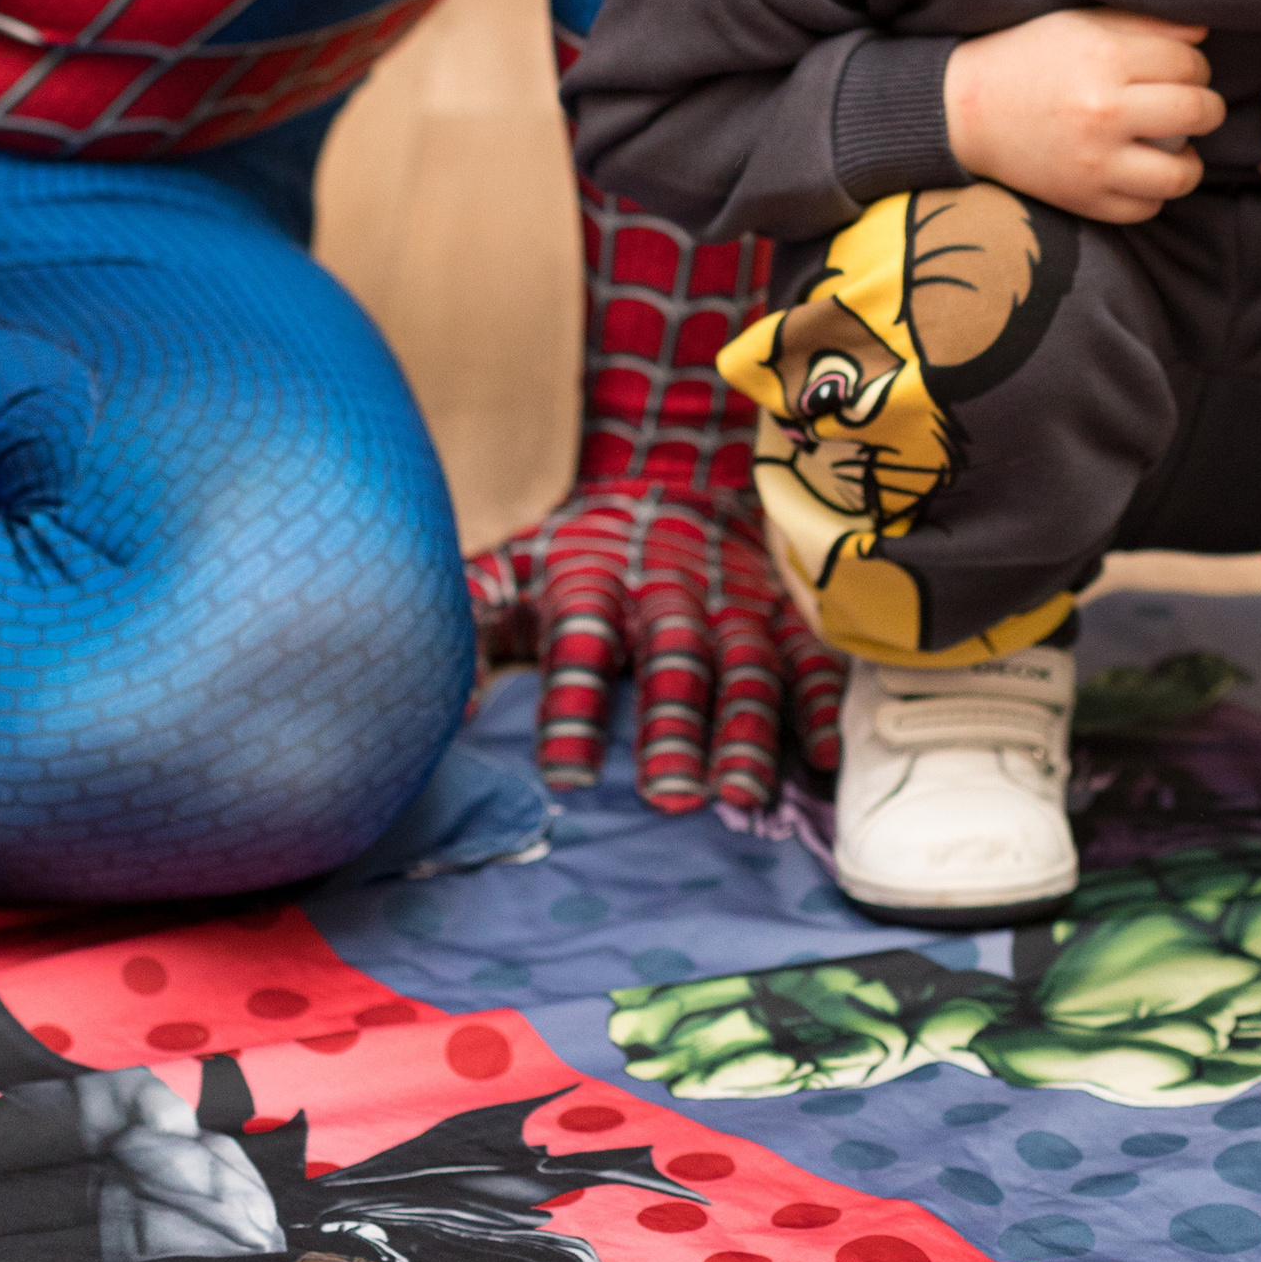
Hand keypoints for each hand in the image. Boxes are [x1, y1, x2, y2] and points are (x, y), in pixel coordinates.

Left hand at [468, 481, 839, 810]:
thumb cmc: (580, 550)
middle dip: (672, 728)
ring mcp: (733, 600)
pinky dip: (820, 704)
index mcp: (594, 583)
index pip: (580, 646)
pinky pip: (809, 657)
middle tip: (670, 796)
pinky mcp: (782, 612)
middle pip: (672, 660)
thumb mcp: (514, 568)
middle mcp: (669, 593)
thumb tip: (434, 706)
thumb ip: (469, 622)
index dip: (572, 707)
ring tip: (741, 794)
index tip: (566, 775)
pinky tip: (826, 757)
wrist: (670, 465)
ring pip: (744, 665)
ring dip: (745, 731)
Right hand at [943, 7, 1222, 220]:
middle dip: (1207, 107)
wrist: (965, 109)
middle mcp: (1103, 110)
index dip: (1196, 65)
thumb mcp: (1078, 23)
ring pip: (1181, 173)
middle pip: (1197, 111)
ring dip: (1189, 160)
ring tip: (1176, 147)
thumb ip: (1142, 23)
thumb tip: (1203, 35)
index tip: (1183, 70)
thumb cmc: (1027, 57)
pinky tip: (1142, 171)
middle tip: (1193, 105)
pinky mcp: (1083, 199)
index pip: (1189, 63)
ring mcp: (1094, 162)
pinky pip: (1146, 208)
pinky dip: (1153, 193)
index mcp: (1103, 57)